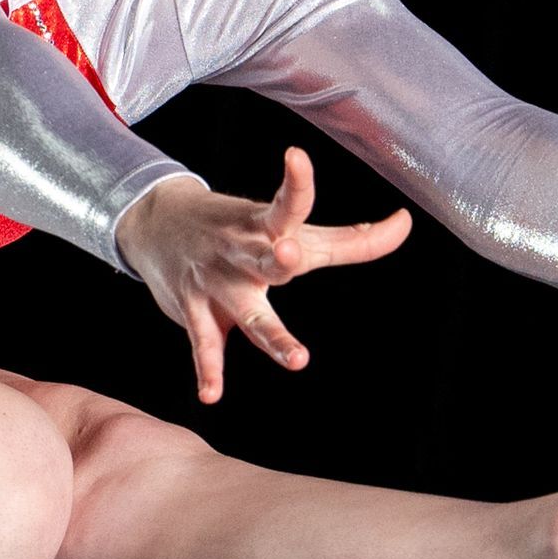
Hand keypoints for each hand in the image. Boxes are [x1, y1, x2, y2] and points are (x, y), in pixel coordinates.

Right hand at [117, 144, 412, 405]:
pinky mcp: (194, 309)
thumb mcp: (281, 226)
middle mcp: (243, 252)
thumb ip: (346, 238)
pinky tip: (212, 395)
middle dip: (280, 257)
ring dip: (272, 334)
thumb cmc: (235, 229)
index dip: (300, 185)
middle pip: (267, 258)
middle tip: (292, 253)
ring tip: (297, 357)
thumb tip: (403, 225)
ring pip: (248, 312)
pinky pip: (204, 344)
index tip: (306, 163)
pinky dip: (208, 370)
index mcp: (267, 227)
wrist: (154, 224)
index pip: (290, 205)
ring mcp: (217, 283)